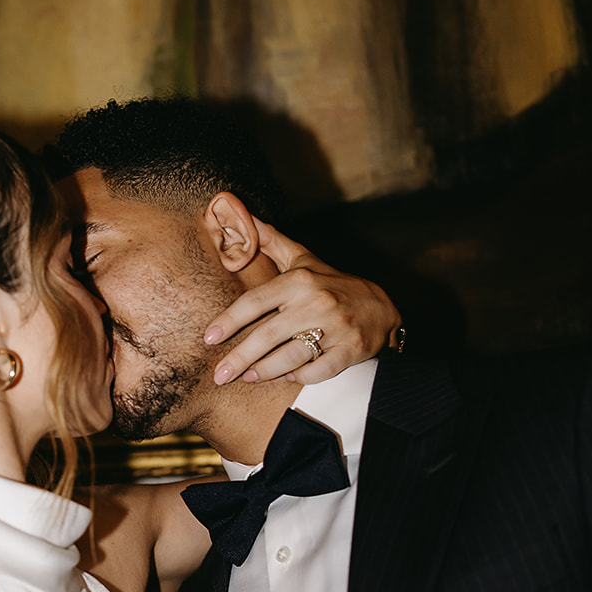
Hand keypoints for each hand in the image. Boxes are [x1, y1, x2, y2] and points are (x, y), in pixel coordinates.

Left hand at [203, 219, 401, 384]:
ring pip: (291, 357)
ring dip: (264, 371)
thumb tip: (241, 213)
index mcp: (299, 281)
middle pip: (268, 335)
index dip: (229, 320)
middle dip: (239, 358)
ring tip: (248, 378)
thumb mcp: (303, 259)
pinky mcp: (351, 350)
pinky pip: (318, 371)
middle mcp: (316, 302)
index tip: (209, 338)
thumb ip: (271, 240)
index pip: (255, 301)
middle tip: (219, 375)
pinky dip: (300, 377)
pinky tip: (287, 377)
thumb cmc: (331, 284)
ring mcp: (336, 327)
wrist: (382, 308)